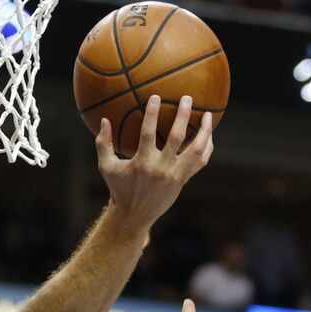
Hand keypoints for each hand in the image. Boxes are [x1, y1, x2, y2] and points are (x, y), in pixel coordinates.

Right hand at [96, 95, 213, 230]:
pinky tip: (207, 134)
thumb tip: (104, 120)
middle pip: (176, 137)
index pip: (148, 133)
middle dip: (182, 115)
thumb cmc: (118, 188)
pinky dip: (206, 146)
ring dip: (204, 131)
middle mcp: (160, 168)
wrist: (134, 215)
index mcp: (141, 163)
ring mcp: (175, 174)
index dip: (152, 114)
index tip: (156, 97)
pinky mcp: (183, 180)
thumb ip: (103, 143)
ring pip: (196, 149)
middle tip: (186, 98)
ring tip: (207, 114)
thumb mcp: (106, 167)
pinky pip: (200, 161)